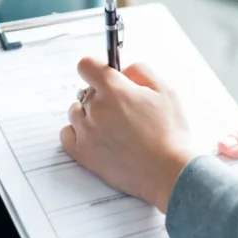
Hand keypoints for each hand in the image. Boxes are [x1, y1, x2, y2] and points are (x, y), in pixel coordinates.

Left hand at [61, 58, 198, 212]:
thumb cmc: (171, 133)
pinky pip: (66, 134)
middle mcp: (96, 109)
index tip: (105, 75)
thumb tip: (124, 69)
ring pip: (76, 112)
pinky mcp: (83, 154)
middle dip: (102, 95)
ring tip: (113, 126)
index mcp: (114, 90)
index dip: (97, 68)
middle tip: (124, 109)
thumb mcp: (165, 89)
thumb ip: (141, 70)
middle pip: (85, 91)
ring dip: (89, 114)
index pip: (87, 65)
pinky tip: (94, 136)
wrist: (170, 172)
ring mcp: (87, 132)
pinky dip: (76, 132)